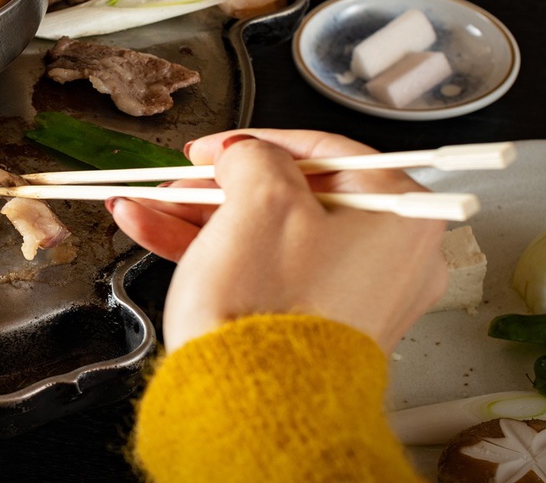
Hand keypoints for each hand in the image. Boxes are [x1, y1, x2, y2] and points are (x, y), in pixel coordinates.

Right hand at [109, 129, 447, 352]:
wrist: (256, 404)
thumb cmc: (272, 308)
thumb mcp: (259, 199)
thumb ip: (252, 156)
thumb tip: (245, 154)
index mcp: (400, 216)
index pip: (324, 153)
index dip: (256, 142)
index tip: (213, 148)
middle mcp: (390, 256)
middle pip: (290, 197)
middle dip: (217, 188)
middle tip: (176, 182)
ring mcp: (354, 295)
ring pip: (268, 235)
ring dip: (201, 217)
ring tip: (145, 207)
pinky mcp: (319, 324)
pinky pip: (265, 270)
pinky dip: (215, 251)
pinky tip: (156, 231)